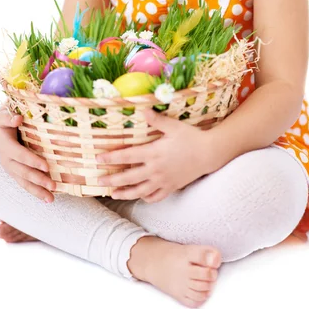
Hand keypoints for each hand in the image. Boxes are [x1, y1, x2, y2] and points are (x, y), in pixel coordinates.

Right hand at [0, 105, 55, 202]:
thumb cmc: (2, 123)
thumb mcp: (2, 117)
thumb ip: (9, 118)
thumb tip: (18, 118)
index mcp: (6, 147)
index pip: (21, 156)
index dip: (33, 161)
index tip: (46, 166)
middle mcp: (8, 162)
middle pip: (24, 173)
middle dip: (39, 180)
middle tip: (54, 185)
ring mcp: (12, 170)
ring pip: (25, 183)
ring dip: (38, 191)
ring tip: (51, 199)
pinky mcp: (16, 174)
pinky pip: (26, 184)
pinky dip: (36, 192)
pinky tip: (48, 198)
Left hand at [95, 108, 210, 202]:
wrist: (209, 153)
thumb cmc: (191, 137)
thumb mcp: (174, 126)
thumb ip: (157, 119)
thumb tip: (142, 110)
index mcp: (153, 153)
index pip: (127, 156)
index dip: (111, 158)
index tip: (98, 159)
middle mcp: (155, 169)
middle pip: (129, 177)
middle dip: (112, 180)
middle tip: (98, 181)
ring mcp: (163, 180)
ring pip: (140, 191)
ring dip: (125, 193)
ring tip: (113, 194)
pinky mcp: (171, 187)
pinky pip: (156, 197)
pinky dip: (146, 198)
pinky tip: (140, 196)